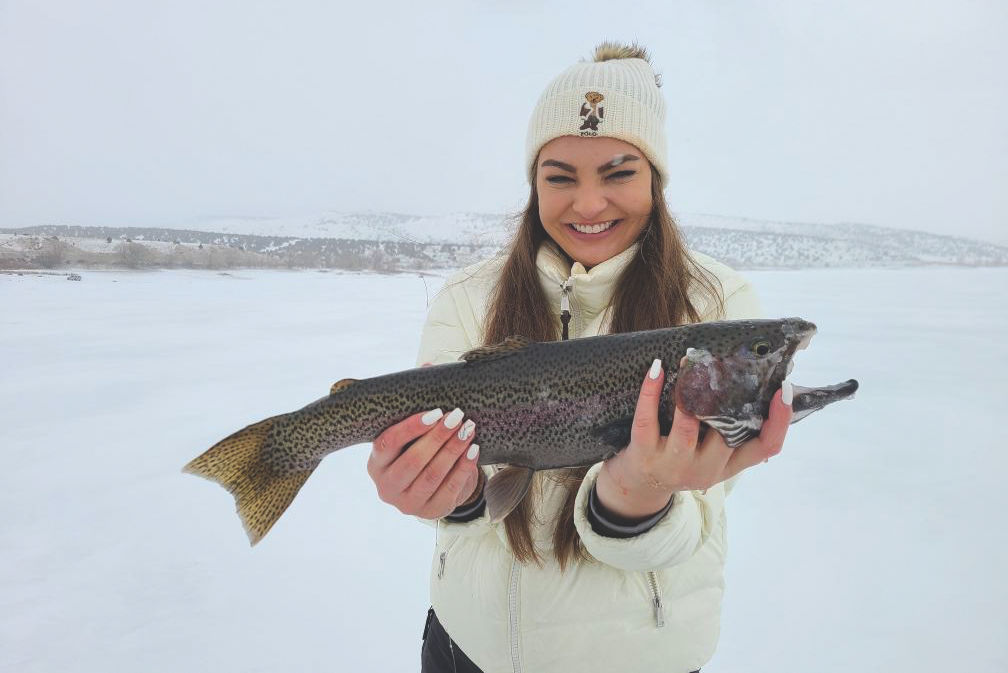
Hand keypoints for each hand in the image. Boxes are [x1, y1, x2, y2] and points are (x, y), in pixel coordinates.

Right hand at [367, 406, 481, 518]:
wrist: (430, 490)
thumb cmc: (417, 457)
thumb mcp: (407, 446)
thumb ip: (416, 431)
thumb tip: (441, 414)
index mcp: (376, 466)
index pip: (389, 443)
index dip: (412, 427)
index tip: (436, 413)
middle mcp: (387, 488)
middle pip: (413, 460)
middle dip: (438, 436)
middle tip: (456, 418)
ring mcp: (408, 503)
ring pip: (433, 474)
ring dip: (453, 449)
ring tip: (467, 430)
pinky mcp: (431, 511)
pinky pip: (450, 488)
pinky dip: (464, 467)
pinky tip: (472, 450)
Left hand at [596, 358, 792, 518]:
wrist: (637, 488)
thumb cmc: (679, 460)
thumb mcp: (712, 457)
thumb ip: (732, 432)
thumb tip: (753, 385)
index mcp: (727, 466)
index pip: (765, 448)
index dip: (779, 421)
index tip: (784, 389)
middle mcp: (704, 469)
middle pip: (727, 432)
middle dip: (730, 395)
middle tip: (730, 362)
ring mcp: (673, 463)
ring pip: (688, 424)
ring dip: (690, 388)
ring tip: (691, 360)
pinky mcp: (643, 453)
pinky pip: (647, 419)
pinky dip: (651, 391)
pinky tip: (656, 369)